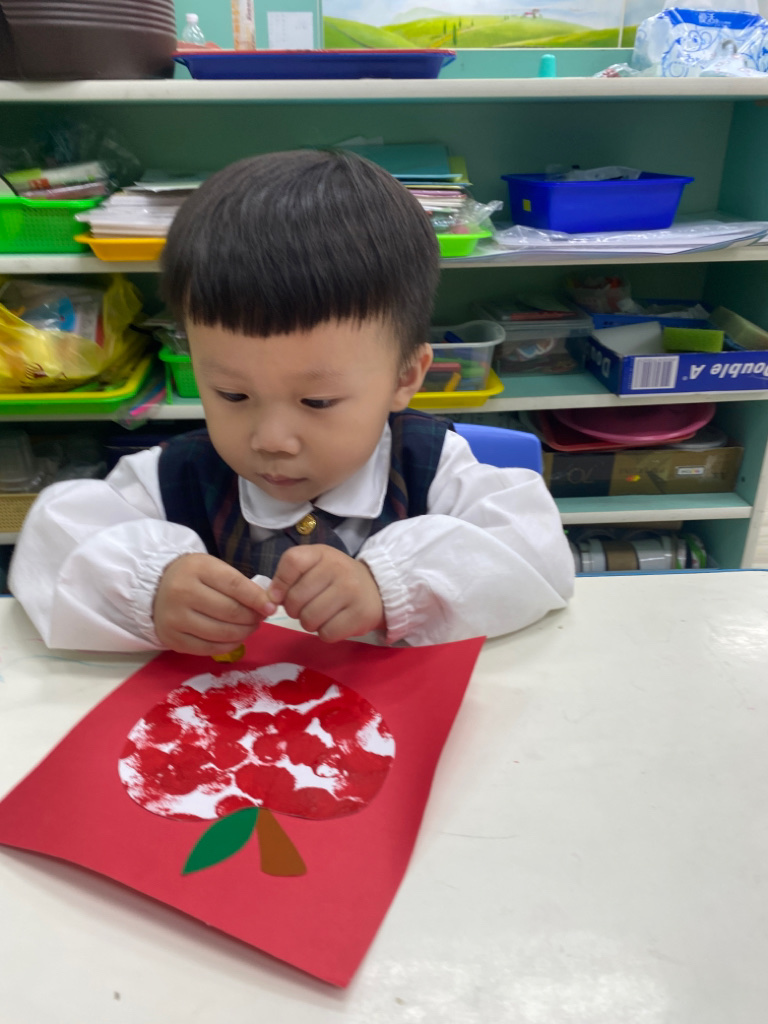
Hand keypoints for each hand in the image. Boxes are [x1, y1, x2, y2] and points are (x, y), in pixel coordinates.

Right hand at [153, 553, 275, 655]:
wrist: (158, 588)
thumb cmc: (195, 577)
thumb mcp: (215, 569)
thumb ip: (240, 585)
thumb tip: (267, 606)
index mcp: (197, 569)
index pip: (234, 585)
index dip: (257, 599)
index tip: (271, 607)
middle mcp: (182, 593)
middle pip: (230, 612)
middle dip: (252, 618)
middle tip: (260, 618)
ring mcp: (175, 618)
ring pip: (221, 633)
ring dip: (243, 633)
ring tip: (250, 627)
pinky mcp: (172, 639)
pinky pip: (209, 648)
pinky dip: (229, 645)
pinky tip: (235, 637)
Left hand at [268, 545, 384, 641]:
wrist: (377, 589)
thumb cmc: (337, 578)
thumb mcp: (315, 566)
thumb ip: (290, 576)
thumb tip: (271, 599)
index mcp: (322, 553)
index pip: (292, 561)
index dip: (280, 583)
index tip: (280, 595)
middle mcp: (339, 569)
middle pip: (296, 599)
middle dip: (294, 610)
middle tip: (307, 607)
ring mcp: (352, 592)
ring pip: (310, 619)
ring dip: (309, 623)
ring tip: (321, 615)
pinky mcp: (360, 615)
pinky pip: (327, 633)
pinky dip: (325, 633)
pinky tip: (334, 623)